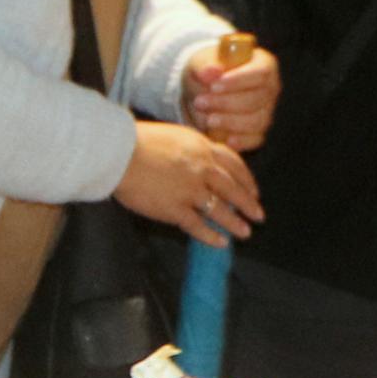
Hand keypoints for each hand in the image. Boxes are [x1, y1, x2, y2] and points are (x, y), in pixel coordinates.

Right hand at [117, 122, 262, 242]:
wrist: (117, 152)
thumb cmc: (136, 141)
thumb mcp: (173, 135)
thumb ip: (191, 148)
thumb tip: (201, 160)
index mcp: (201, 147)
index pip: (233, 163)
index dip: (246, 179)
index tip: (253, 190)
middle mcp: (201, 168)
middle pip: (233, 187)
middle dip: (249, 203)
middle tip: (259, 214)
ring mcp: (189, 189)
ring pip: (220, 209)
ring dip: (236, 222)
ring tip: (245, 232)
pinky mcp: (175, 208)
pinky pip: (198, 225)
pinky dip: (212, 236)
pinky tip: (221, 242)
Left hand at [180, 39, 280, 150]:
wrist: (200, 94)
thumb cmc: (206, 73)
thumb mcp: (200, 64)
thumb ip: (204, 66)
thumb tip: (211, 71)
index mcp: (263, 64)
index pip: (260, 72)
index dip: (238, 80)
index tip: (213, 86)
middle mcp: (269, 88)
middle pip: (257, 98)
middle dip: (227, 102)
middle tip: (200, 102)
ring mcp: (266, 111)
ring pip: (256, 121)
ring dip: (230, 122)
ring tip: (207, 119)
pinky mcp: (258, 132)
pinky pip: (255, 139)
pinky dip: (240, 141)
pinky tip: (224, 139)